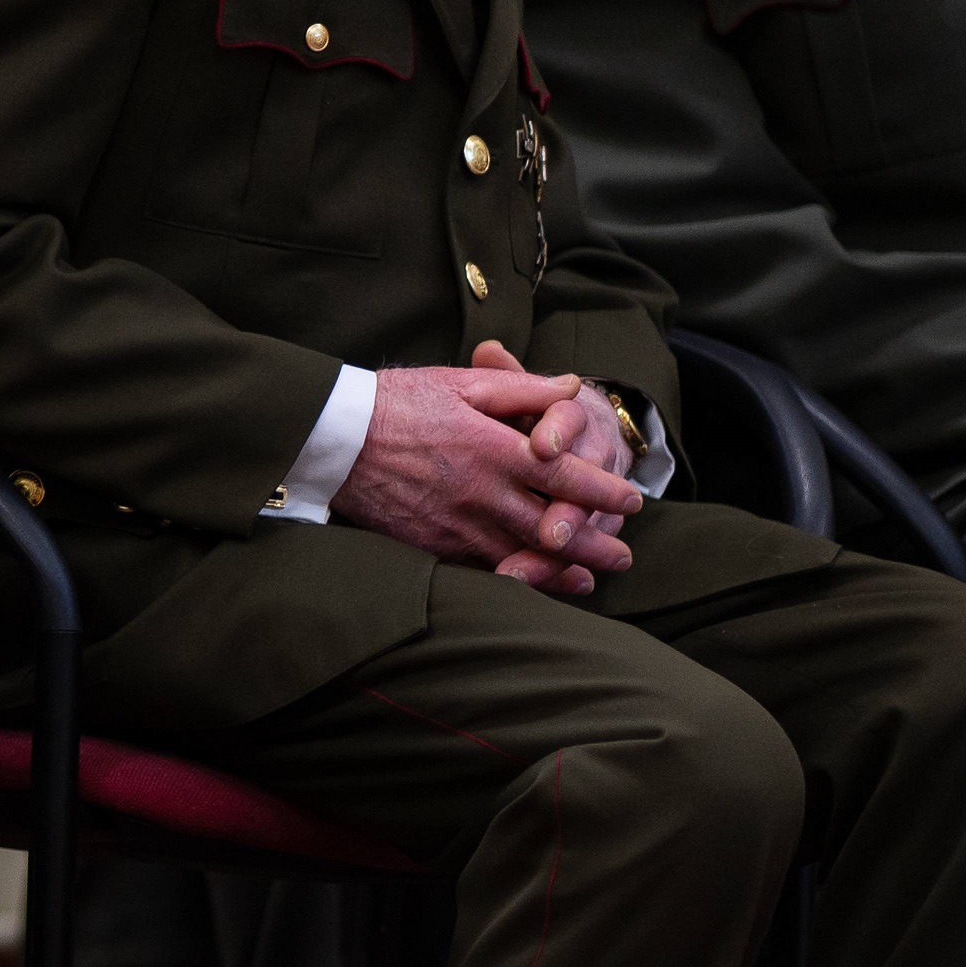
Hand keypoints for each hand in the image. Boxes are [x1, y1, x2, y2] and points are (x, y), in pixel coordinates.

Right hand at [333, 342, 643, 596]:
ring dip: (563, 569)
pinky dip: (516, 578)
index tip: (631, 499)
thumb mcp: (461, 382)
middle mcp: (483, 491)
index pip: (566, 475)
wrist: (334, 437)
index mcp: (495, 447)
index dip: (604, 490)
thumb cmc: (397, 402)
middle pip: (554, 525)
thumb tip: (573, 388)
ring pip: (523, 554)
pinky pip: (482, 567)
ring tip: (590, 578)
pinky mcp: (431, 544)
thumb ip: (522, 388)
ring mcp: (457, 523)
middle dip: (595, 542)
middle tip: (623, 555)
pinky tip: (532, 584)